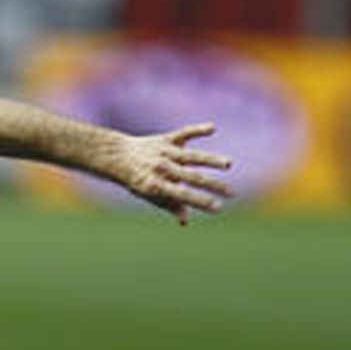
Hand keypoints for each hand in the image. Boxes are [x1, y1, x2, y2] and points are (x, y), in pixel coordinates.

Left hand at [109, 123, 233, 224]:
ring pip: (192, 156)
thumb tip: (185, 220)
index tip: (217, 208)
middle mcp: (161, 168)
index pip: (183, 195)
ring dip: (212, 160)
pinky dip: (197, 130)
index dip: (200, 202)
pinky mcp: (166, 139)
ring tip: (229, 164)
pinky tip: (212, 129)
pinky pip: (184, 133)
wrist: (118, 157)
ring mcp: (164, 152)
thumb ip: (169, 205)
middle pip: (192, 177)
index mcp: (156, 186)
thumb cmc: (138, 181)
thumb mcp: (150, 196)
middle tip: (232, 193)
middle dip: (213, 186)